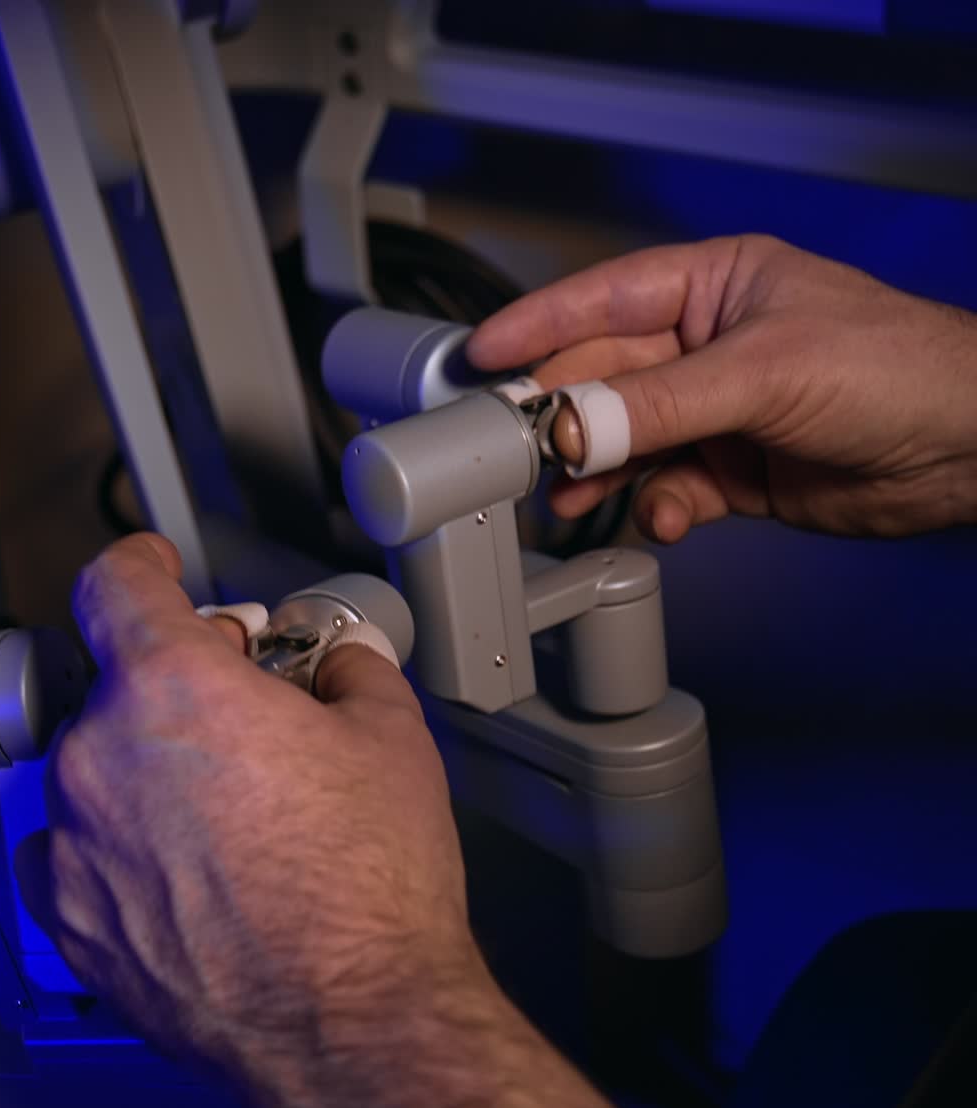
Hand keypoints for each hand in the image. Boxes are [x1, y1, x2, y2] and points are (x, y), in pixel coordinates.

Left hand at [16, 533, 479, 1092]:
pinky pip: (78, 849)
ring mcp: (76, 843)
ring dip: (153, 770)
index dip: (139, 564)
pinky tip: (190, 869)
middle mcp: (102, 757)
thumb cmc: (369, 893)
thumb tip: (339, 665)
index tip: (152, 570)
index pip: (115, 585)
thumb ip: (348, 671)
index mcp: (173, 687)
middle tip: (250, 721)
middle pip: (121, 683)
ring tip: (234, 816)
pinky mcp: (72, 917)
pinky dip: (122, 843)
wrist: (351, 1026)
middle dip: (182, 688)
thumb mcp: (390, 739)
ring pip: (101, 770)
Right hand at [468, 234, 976, 540]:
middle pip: (602, 377)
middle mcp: (704, 347)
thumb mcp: (762, 373)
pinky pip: (664, 487)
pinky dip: (653, 507)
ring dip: (595, 470)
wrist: (966, 449)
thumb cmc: (894, 368)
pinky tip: (658, 517)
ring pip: (624, 440)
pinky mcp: (728, 470)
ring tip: (568, 495)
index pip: (603, 299)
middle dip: (560, 414)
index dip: (537, 326)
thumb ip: (658, 404)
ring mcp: (714, 411)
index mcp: (712, 288)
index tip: (481, 357)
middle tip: (516, 447)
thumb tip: (571, 426)